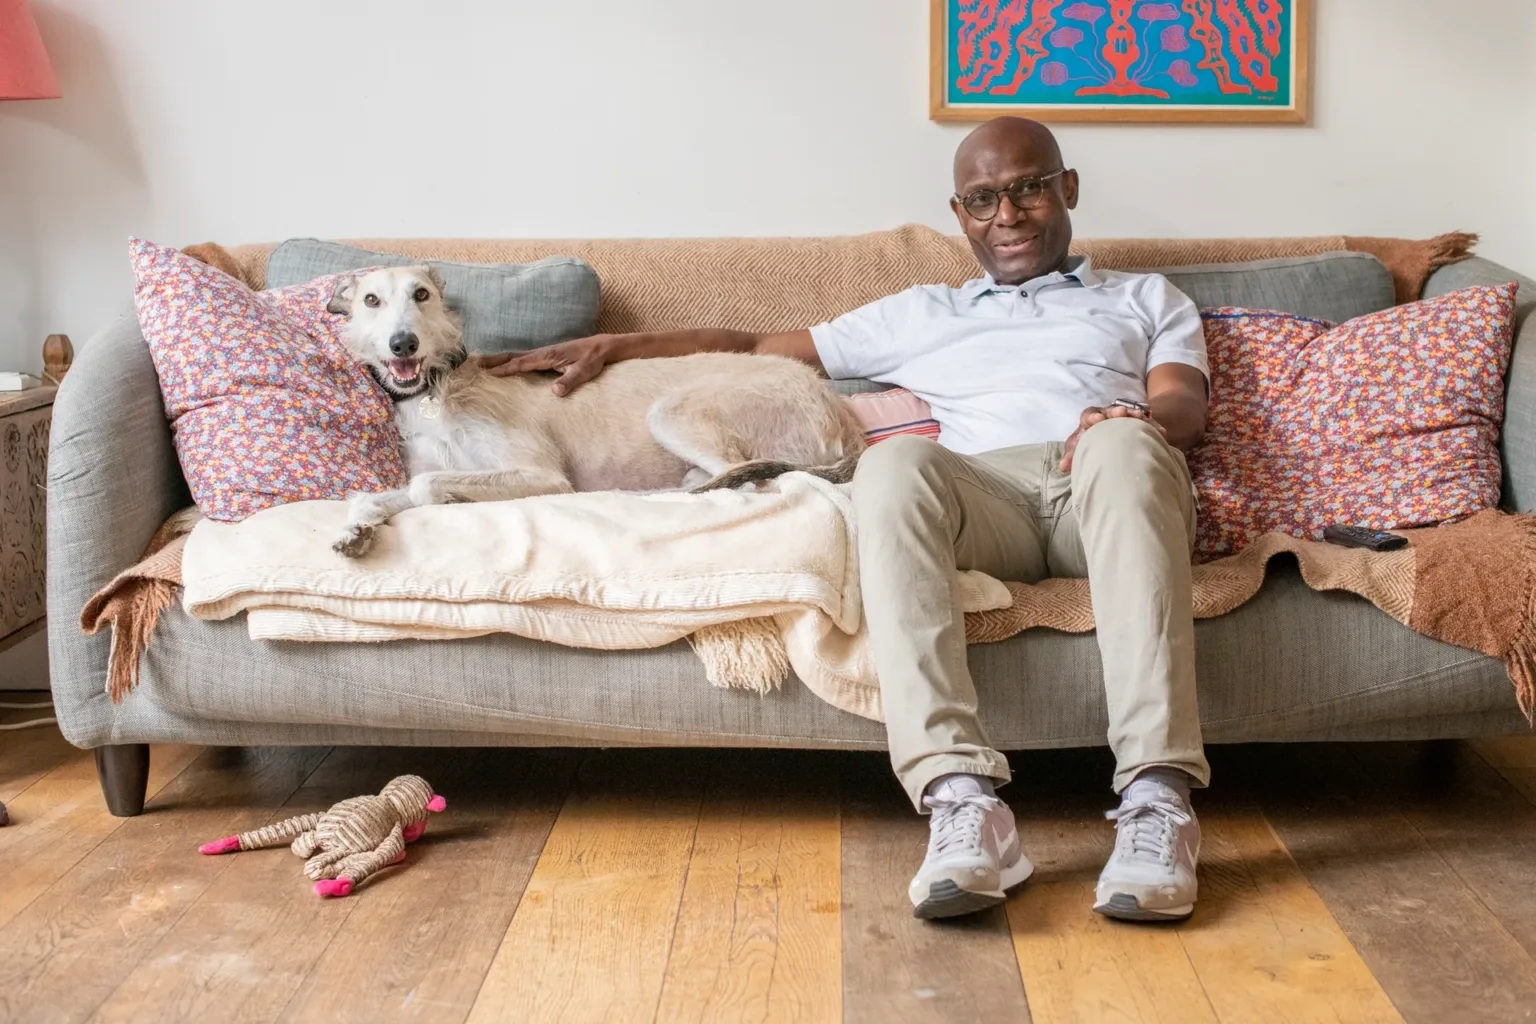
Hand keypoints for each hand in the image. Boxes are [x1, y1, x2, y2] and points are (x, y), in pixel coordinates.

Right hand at [476, 334, 615, 395]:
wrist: (601, 347)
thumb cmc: (593, 359)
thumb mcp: (584, 371)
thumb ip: (570, 381)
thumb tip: (556, 391)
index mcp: (547, 356)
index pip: (520, 363)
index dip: (504, 369)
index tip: (487, 374)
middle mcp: (541, 353)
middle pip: (512, 356)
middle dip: (493, 360)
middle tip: (473, 363)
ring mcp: (543, 354)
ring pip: (516, 356)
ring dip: (499, 359)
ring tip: (481, 364)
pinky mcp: (546, 357)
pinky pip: (523, 359)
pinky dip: (510, 361)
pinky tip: (505, 366)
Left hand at [1058, 404, 1165, 472]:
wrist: (1114, 441)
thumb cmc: (1091, 445)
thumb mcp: (1082, 448)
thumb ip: (1073, 455)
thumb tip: (1063, 466)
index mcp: (1090, 420)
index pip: (1089, 414)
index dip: (1093, 416)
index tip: (1097, 420)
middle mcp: (1108, 416)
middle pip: (1110, 410)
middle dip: (1115, 411)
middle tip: (1122, 413)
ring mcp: (1126, 418)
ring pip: (1130, 413)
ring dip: (1134, 414)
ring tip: (1140, 418)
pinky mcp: (1141, 424)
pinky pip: (1148, 423)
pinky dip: (1153, 427)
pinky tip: (1161, 432)